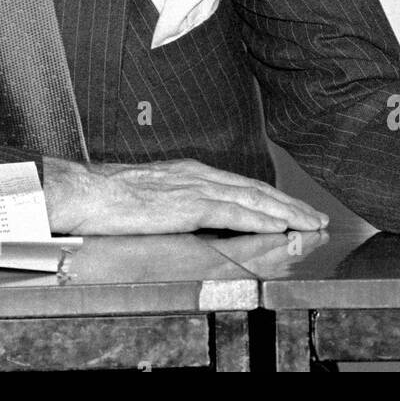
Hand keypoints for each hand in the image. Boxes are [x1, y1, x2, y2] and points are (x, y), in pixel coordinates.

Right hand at [42, 157, 329, 234]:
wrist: (82, 192)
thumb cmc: (105, 198)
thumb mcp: (149, 197)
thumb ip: (174, 205)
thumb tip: (191, 220)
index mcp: (187, 174)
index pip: (240, 185)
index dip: (271, 197)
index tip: (294, 209)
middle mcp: (196, 175)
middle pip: (255, 189)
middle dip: (289, 204)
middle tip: (317, 218)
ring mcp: (193, 188)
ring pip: (252, 199)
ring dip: (286, 212)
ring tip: (310, 225)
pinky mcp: (187, 205)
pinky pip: (233, 212)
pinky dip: (261, 218)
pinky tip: (280, 227)